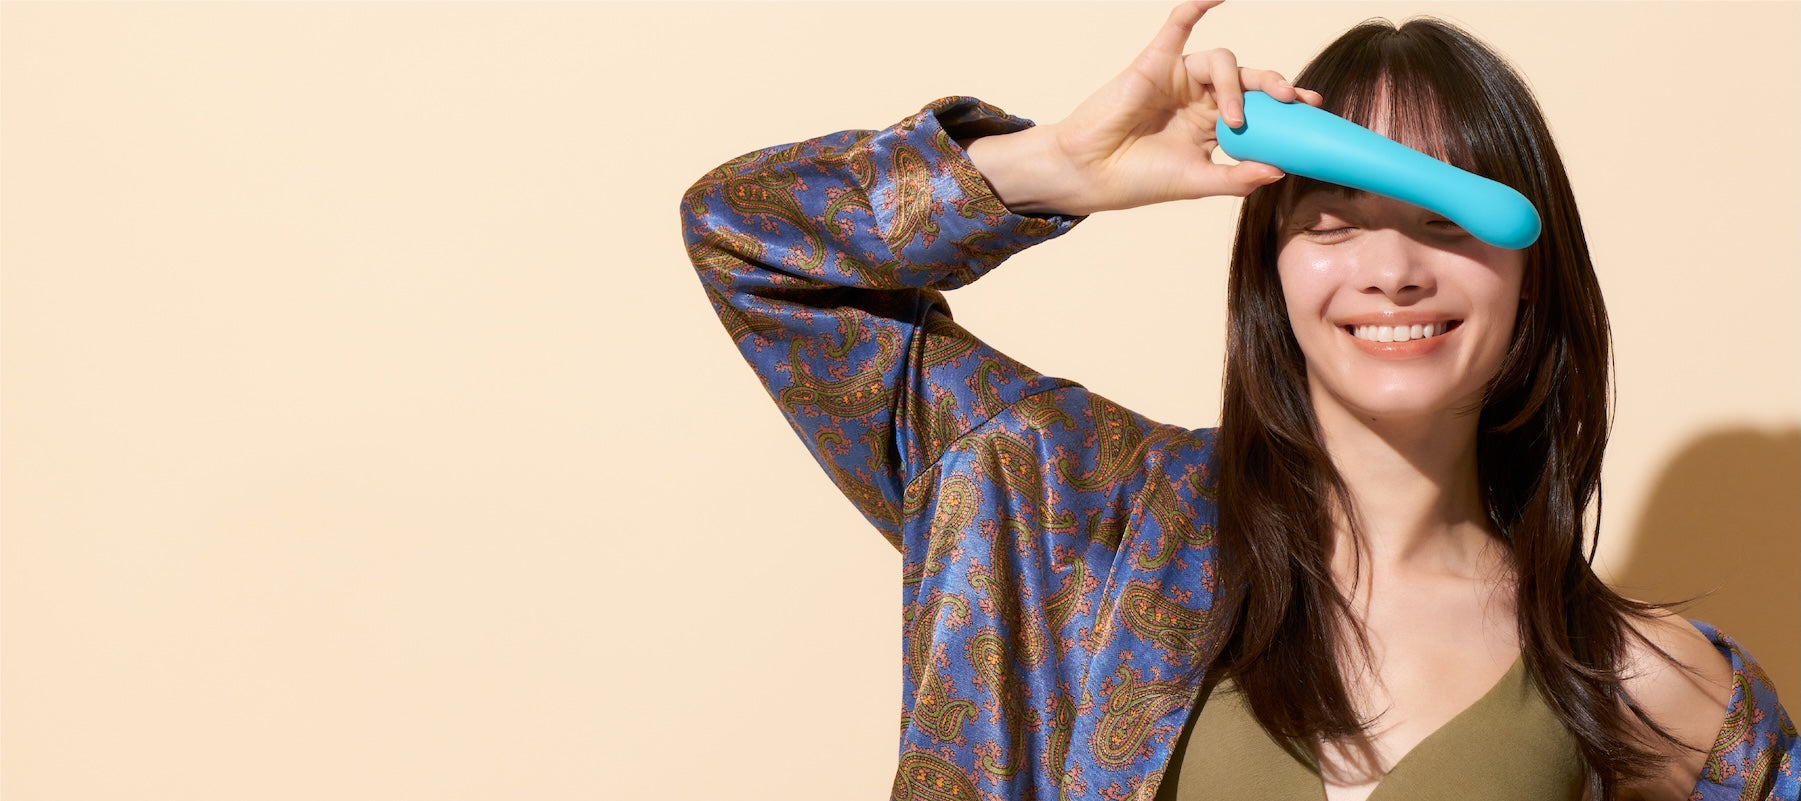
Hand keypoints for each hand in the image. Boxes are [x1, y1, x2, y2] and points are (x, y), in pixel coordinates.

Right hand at [967, 0, 1320, 215]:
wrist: (1090, 173)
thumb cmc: (1137, 180)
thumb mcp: (1197, 182)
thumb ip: (1237, 177)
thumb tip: (1281, 171)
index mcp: (1213, 128)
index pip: (1260, 110)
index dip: (1288, 107)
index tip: (1314, 108)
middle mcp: (1200, 100)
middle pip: (1250, 80)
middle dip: (1276, 86)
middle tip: (1291, 100)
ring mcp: (1179, 79)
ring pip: (1224, 62)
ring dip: (1235, 86)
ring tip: (1233, 118)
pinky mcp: (1156, 61)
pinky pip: (1179, 23)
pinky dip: (1198, 6)